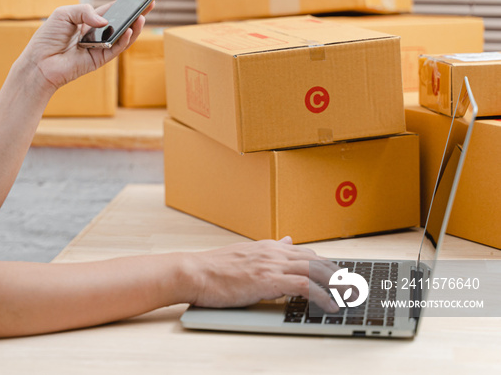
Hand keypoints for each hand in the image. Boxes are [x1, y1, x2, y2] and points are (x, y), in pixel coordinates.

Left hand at [23, 2, 153, 90]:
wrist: (39, 62)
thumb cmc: (48, 37)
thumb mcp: (65, 14)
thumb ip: (85, 11)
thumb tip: (105, 21)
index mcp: (87, 21)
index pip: (111, 11)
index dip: (124, 4)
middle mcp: (96, 34)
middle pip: (121, 23)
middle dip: (136, 14)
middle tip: (150, 3)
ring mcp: (99, 48)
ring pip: (122, 37)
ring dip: (134, 28)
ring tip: (142, 17)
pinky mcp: (99, 60)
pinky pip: (116, 50)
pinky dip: (124, 41)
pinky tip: (129, 31)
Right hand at [185, 237, 340, 312]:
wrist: (194, 272)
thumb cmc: (213, 269)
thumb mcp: (244, 254)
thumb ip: (267, 250)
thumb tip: (287, 241)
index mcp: (267, 247)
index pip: (305, 253)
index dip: (325, 265)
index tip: (339, 276)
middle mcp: (273, 251)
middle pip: (317, 260)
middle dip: (339, 274)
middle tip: (353, 287)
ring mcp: (272, 264)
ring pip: (316, 270)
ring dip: (338, 285)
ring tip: (351, 297)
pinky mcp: (269, 279)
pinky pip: (305, 286)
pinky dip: (322, 296)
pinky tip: (330, 306)